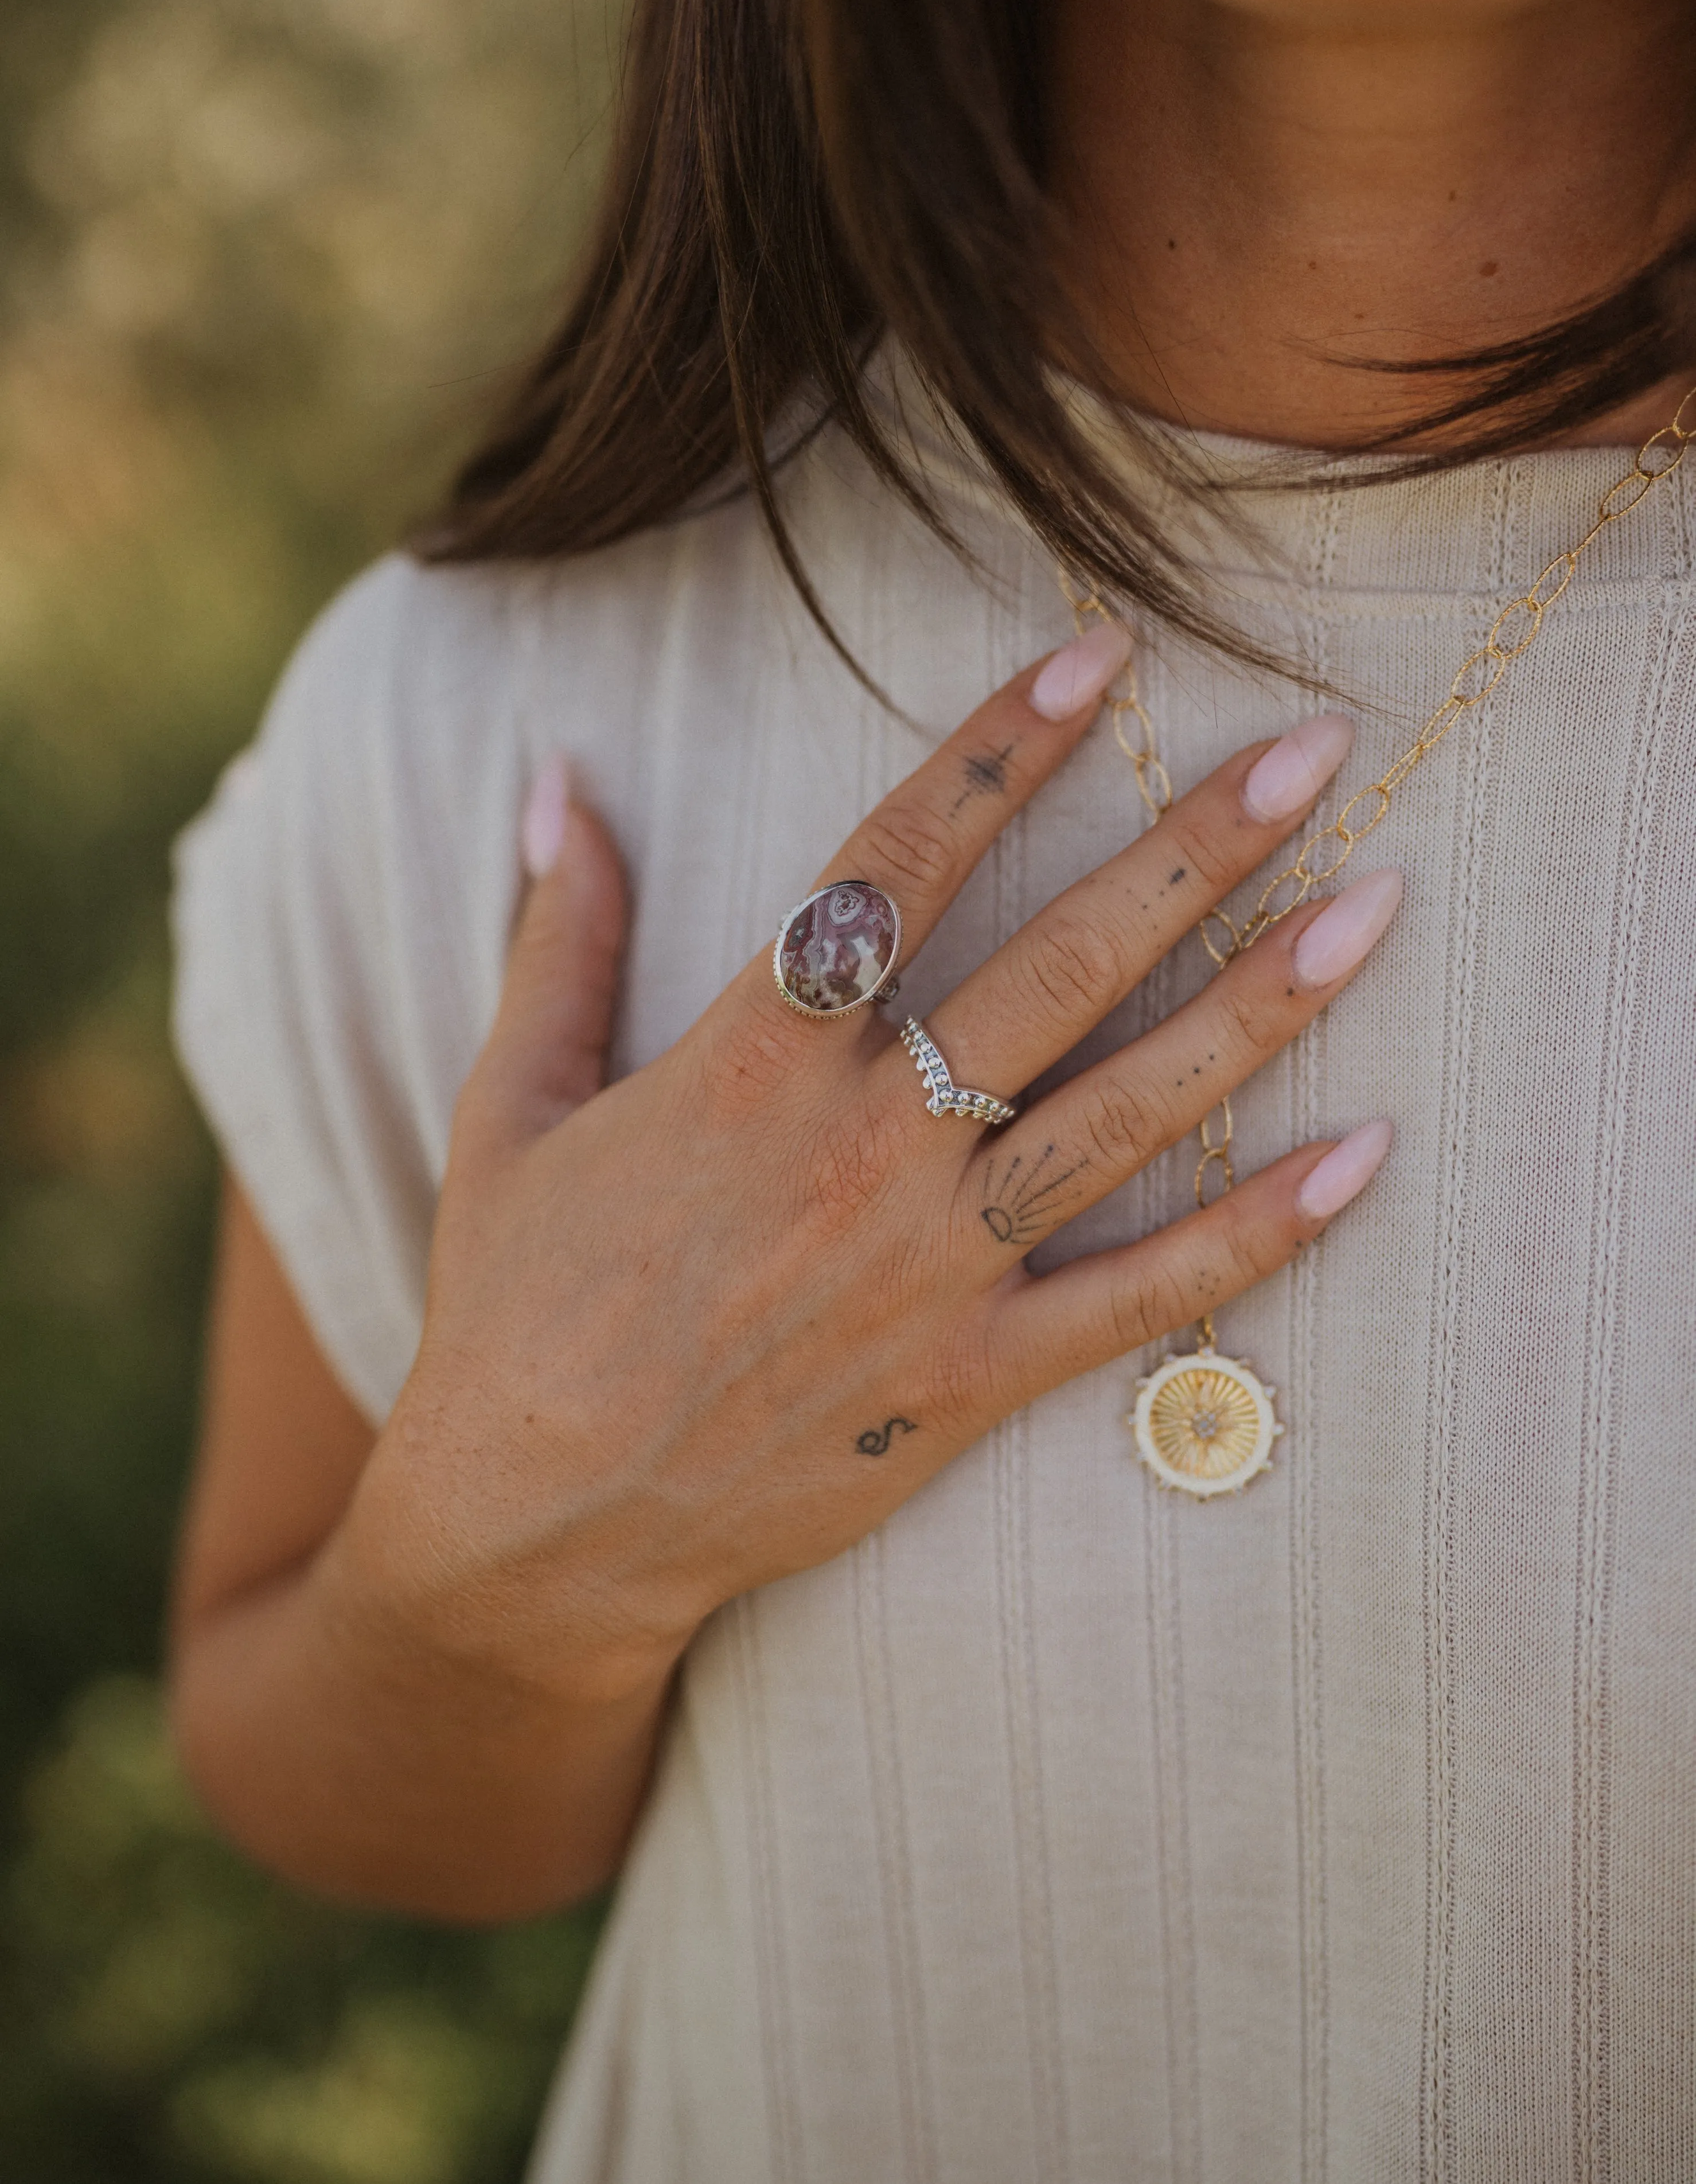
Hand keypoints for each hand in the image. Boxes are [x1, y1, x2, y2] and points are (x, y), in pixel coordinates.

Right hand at [346, 629, 1397, 1703]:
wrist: (535, 1530)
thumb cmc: (514, 1304)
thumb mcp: (513, 1105)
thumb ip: (556, 936)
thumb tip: (555, 781)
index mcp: (746, 1062)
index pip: (893, 863)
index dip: (998, 750)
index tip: (1094, 657)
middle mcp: (859, 1149)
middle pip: (1056, 967)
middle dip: (1192, 850)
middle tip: (1314, 752)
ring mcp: (928, 1268)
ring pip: (1127, 1113)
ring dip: (1258, 1007)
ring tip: (1374, 910)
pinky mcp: (969, 1379)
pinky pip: (1140, 1298)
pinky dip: (1255, 1235)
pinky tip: (1362, 1158)